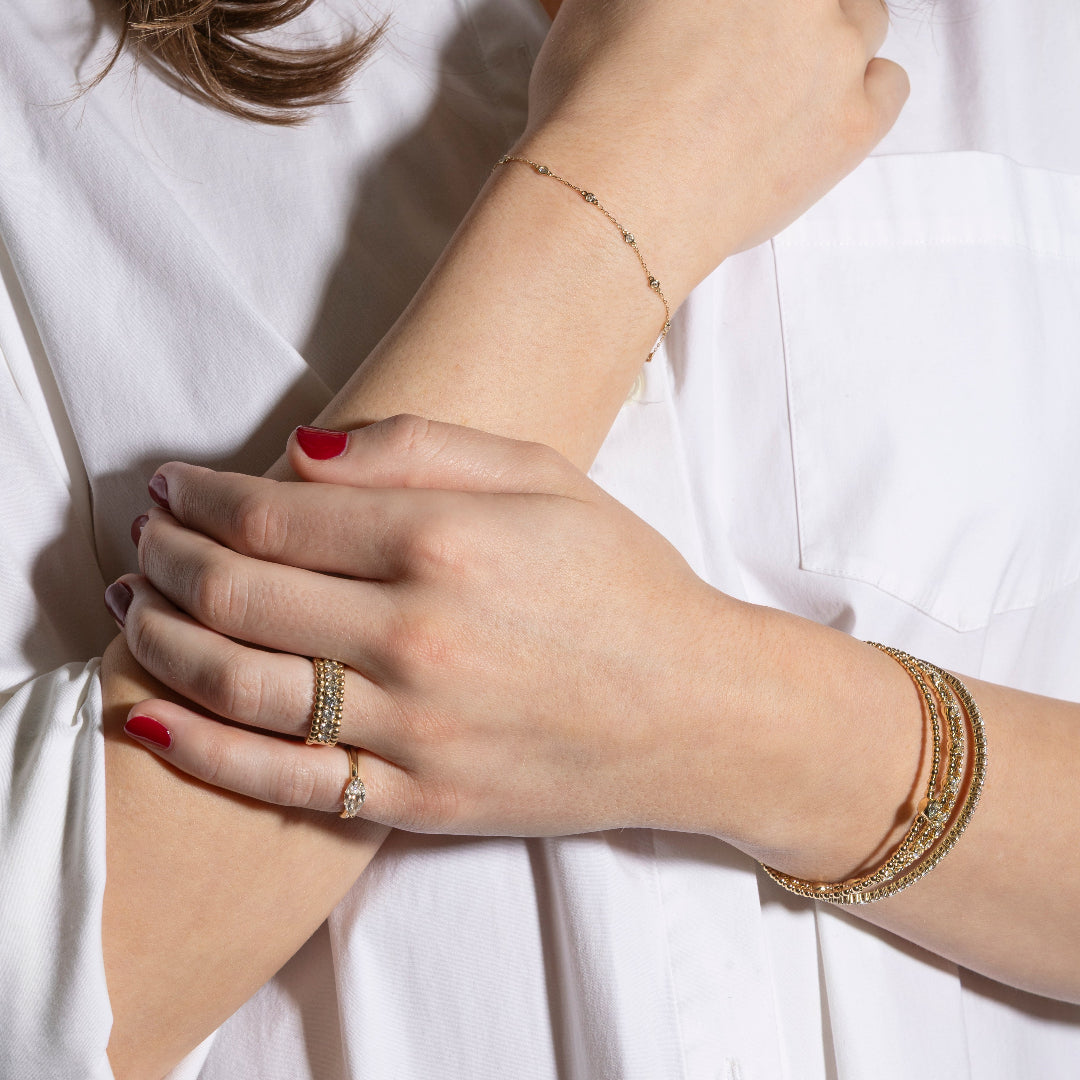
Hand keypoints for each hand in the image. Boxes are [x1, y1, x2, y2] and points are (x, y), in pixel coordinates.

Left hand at [110, 417, 736, 835]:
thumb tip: (298, 449)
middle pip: (237, 596)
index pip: (271, 516)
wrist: (695, 710)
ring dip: (162, 642)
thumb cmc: (624, 581)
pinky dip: (198, 752)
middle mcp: (419, 637)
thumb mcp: (543, 477)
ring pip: (238, 687)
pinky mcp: (418, 800)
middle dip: (165, 561)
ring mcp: (414, 730)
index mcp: (448, 543)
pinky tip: (147, 721)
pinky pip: (280, 782)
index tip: (171, 487)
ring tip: (134, 611)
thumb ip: (418, 448)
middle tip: (141, 541)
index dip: (199, 498)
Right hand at [520, 0, 908, 291]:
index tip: (732, 24)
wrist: (614, 201)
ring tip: (778, 88)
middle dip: (788, 16)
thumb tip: (661, 13)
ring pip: (863, 18)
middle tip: (753, 52)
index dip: (742, 11)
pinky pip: (889, 85)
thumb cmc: (592, 107)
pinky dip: (860, 95)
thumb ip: (640, 1)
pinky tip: (813, 118)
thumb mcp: (595, 8)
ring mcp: (835, 47)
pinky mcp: (854, 119)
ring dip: (828, 43)